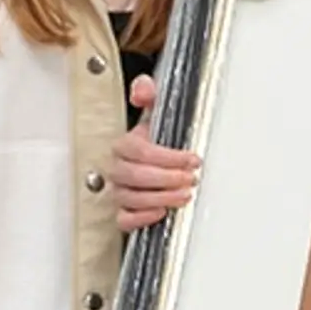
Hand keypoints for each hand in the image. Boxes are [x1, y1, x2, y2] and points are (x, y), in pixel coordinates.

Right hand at [112, 75, 198, 229]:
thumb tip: (143, 89)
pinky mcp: (123, 211)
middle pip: (135, 175)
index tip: (192, 159)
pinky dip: (141, 218)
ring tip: (184, 195)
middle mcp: (118, 168)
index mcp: (125, 145)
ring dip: (161, 197)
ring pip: (131, 198)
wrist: (151, 159)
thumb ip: (149, 93)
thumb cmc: (154, 139)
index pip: (138, 150)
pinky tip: (161, 212)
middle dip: (167, 178)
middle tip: (190, 178)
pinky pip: (124, 219)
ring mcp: (119, 190)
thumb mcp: (157, 112)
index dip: (167, 156)